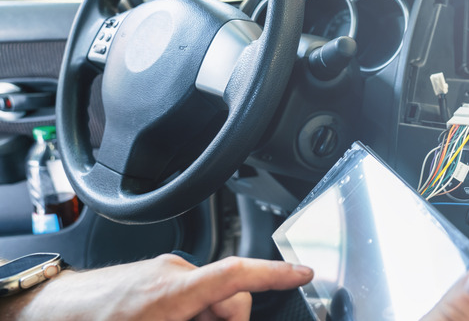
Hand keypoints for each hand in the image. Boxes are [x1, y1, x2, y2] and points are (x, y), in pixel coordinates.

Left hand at [9, 254, 313, 320]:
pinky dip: (190, 311)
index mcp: (174, 291)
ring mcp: (163, 270)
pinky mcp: (154, 274)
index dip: (277, 273)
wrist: (46, 311)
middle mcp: (173, 272)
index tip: (304, 273)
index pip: (237, 274)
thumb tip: (226, 317)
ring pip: (208, 295)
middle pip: (228, 293)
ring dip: (205, 318)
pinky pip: (189, 292)